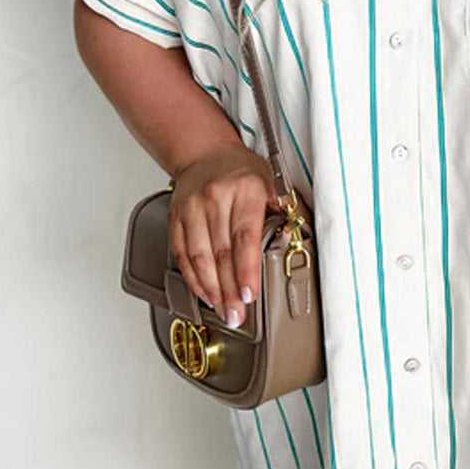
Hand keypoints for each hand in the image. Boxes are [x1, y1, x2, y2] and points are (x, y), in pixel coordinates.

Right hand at [168, 144, 278, 325]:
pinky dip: (193, 278)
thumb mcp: (272, 182)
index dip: (246, 269)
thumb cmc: (243, 172)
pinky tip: (205, 293)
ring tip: (223, 310)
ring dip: (211, 289)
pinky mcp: (176, 218)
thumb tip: (294, 242)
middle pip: (221, 253)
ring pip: (199, 257)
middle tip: (237, 315)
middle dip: (230, 290)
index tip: (249, 294)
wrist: (205, 153)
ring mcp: (192, 208)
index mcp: (245, 190)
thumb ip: (283, 212)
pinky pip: (182, 254)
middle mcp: (215, 198)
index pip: (245, 236)